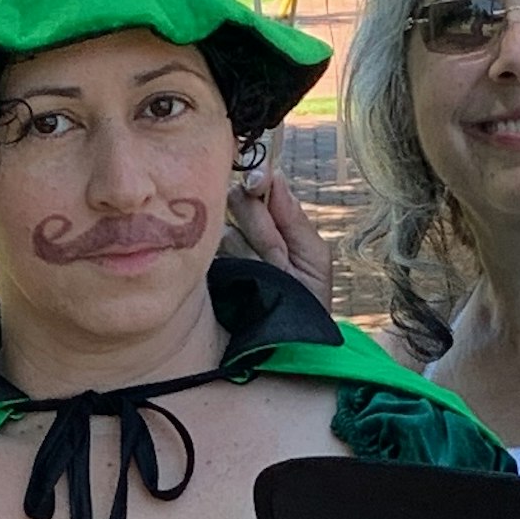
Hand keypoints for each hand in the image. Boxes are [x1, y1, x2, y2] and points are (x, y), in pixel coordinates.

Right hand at [224, 132, 336, 304]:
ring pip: (225, 230)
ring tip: (267, 278)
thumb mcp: (312, 258)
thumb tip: (274, 175)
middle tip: (277, 253)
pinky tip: (241, 280)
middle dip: (259, 224)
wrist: (293, 344)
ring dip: (248, 253)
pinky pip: (208, 254)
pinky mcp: (207, 273)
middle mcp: (244, 230)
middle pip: (238, 201)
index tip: (258, 182)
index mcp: (273, 220)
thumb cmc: (308, 300)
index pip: (258, 186)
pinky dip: (226, 264)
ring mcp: (224, 252)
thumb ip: (293, 217)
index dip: (258, 180)